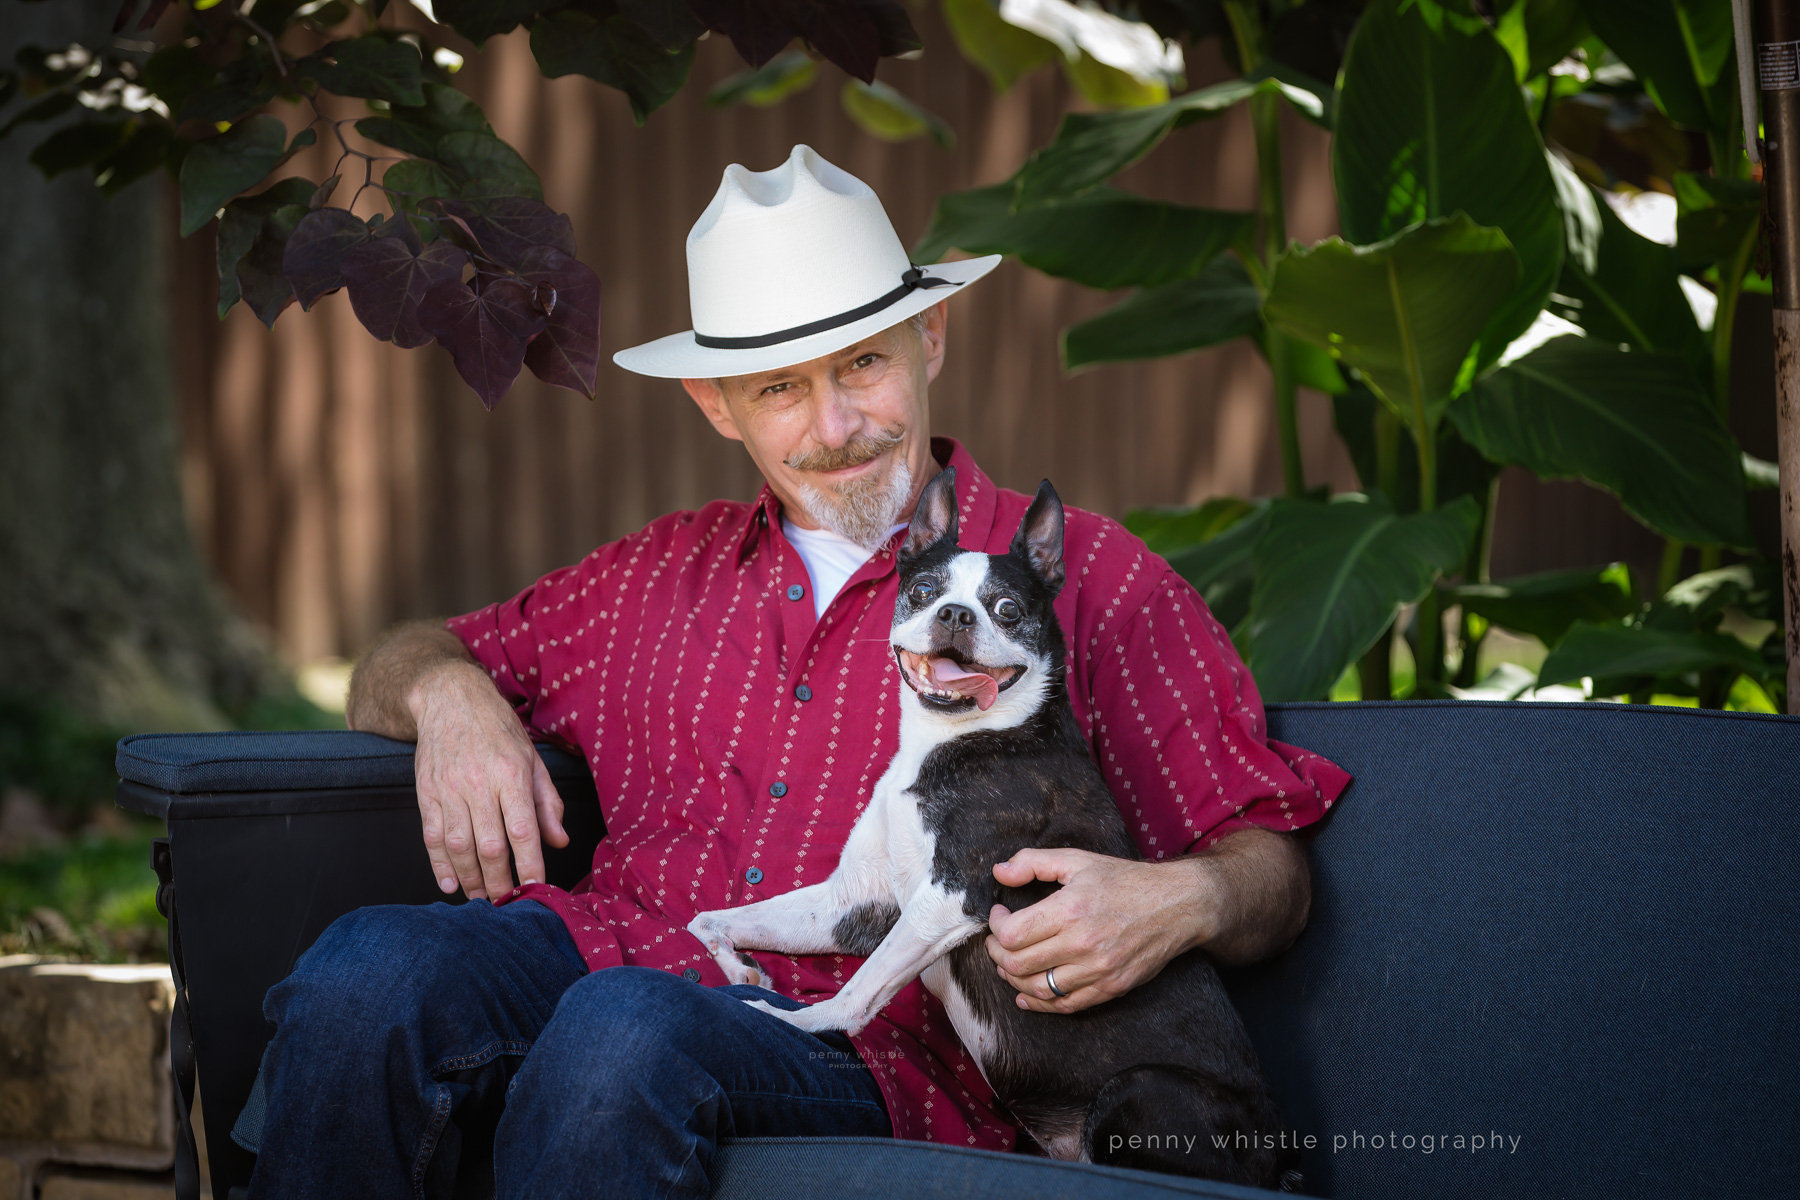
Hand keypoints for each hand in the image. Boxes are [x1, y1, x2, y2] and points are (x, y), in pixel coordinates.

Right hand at [410, 661, 568, 899]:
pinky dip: (439, 865)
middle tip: (507, 904)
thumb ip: (547, 803)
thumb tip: (559, 842)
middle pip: (489, 846)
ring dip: (471, 879)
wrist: (450, 699)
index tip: (537, 890)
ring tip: (482, 899)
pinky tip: (450, 884)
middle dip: (499, 882)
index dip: (529, 865)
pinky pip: (431, 837)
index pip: (523, 830)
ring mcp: (449, 790)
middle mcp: (479, 784)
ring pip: (459, 846)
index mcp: (512, 774)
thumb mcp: (533, 758)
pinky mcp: (427, 793)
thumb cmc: (498, 729)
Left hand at [985, 848, 1211, 1013]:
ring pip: (1038, 989)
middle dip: (997, 955)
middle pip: (1018, 965)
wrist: (1177, 905)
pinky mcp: (1111, 988)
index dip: (995, 927)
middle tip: (997, 942)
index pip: (1012, 934)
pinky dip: (1039, 1004)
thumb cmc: (1125, 881)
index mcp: (1070, 910)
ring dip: (1013, 979)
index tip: (999, 915)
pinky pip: (1065, 1005)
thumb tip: (999, 873)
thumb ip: (1033, 862)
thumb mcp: (1078, 860)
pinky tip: (1026, 994)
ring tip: (1008, 965)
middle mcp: (1083, 944)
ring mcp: (1098, 971)